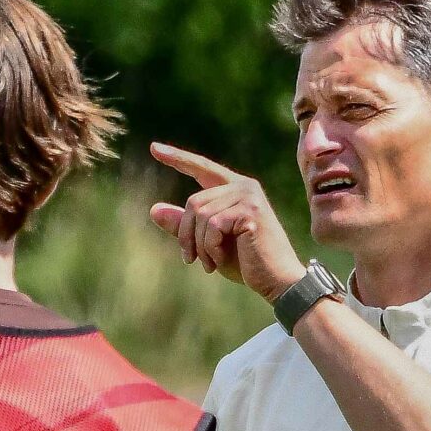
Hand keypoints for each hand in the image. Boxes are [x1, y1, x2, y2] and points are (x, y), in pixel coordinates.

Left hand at [148, 143, 308, 304]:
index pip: (202, 169)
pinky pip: (213, 225)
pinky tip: (220, 260)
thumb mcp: (207, 243)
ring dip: (199, 246)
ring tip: (209, 264)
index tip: (154, 148)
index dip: (178, 159)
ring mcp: (248, 196)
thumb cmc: (246, 263)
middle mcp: (243, 186)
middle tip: (190, 260)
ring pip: (201, 215)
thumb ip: (185, 226)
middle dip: (187, 235)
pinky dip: (211, 248)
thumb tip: (153, 209)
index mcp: (235, 189)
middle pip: (194, 202)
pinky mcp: (250, 211)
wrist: (277, 281)